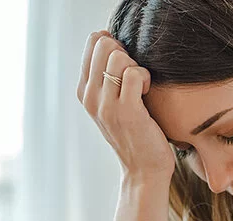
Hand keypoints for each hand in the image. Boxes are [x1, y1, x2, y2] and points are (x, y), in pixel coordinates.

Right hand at [77, 31, 174, 178]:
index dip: (116, 43)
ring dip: (137, 66)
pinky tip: (148, 92)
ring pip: (119, 57)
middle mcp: (90, 96)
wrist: (143, 170)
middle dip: (125, 52)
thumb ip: (107, 75)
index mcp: (85, 91)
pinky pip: (135, 74)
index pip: (93, 42)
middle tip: (134, 75)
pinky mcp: (126, 112)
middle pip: (104, 44)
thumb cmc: (135, 132)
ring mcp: (106, 105)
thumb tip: (112, 38)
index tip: (126, 65)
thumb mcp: (112, 103)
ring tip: (142, 86)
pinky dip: (146, 78)